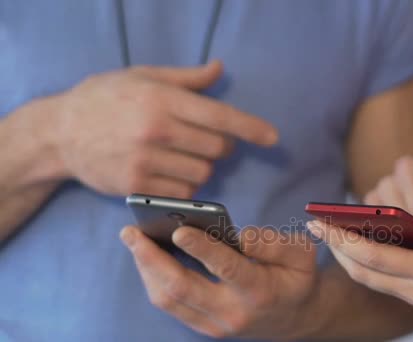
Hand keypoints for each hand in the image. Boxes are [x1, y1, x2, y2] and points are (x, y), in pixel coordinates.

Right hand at [47, 61, 277, 197]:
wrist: (59, 133)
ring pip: (204, 173)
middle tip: (203, 138)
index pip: (220, 116)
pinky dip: (185, 184)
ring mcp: (146, 161)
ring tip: (180, 154)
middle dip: (221, 145)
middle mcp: (157, 131)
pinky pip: (183, 192)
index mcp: (162, 99)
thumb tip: (219, 68)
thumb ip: (186, 78)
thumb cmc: (104, 98)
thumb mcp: (142, 76)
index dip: (251, 127)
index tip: (273, 138)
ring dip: (202, 165)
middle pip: (218, 148)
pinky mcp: (137, 186)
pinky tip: (168, 170)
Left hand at [119, 225, 320, 338]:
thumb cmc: (296, 278)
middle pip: (181, 288)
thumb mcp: (301, 255)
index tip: (178, 229)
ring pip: (168, 299)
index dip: (201, 248)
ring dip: (146, 269)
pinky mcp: (203, 326)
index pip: (226, 268)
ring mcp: (214, 324)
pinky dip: (153, 279)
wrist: (297, 319)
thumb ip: (274, 243)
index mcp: (259, 291)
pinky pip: (170, 304)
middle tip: (131, 232)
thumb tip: (241, 234)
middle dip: (152, 258)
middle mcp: (232, 313)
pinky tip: (147, 256)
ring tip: (134, 240)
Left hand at [307, 216, 412, 322]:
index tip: (323, 223)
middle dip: (335, 248)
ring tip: (326, 234)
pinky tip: (352, 245)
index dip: (347, 240)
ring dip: (344, 257)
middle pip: (364, 271)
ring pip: (368, 278)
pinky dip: (360, 263)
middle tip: (312, 225)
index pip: (378, 257)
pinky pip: (379, 280)